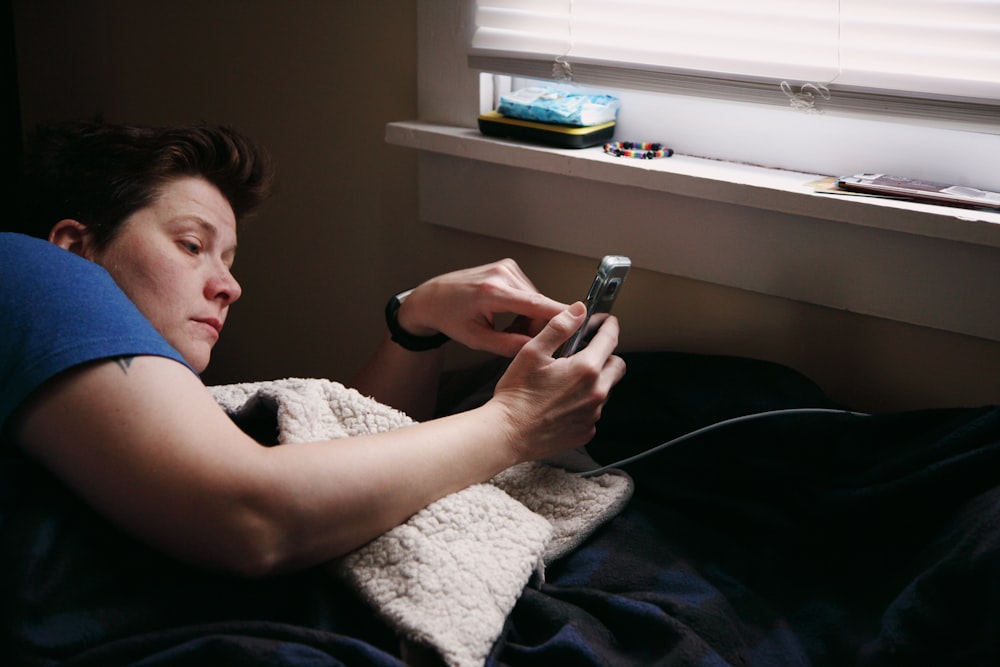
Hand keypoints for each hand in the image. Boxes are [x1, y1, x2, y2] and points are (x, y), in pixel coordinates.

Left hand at [396, 259, 568, 356]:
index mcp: (492, 292)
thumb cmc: (450, 317)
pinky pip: (528, 291)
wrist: (433, 297)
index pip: (536, 304)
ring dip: (530, 316)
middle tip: (517, 339)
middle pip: (539, 304)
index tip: (580, 322)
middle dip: (535, 325)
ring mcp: (506, 267)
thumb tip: (536, 349)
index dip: (560, 315)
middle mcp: (502, 274)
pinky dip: (524, 305)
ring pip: (535, 299)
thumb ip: (508, 346)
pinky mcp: (508, 266)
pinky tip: (507, 313)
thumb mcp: (476, 340)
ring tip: (507, 326)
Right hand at [490, 302, 626, 460]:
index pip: (610, 339)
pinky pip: (594, 411)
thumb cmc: (516, 395)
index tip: (606, 322)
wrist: (508, 433)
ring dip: (595, 381)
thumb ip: (559, 328)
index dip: (609, 326)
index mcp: (586, 369)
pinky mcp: (585, 430)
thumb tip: (577, 311)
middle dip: (607, 355)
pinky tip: (563, 401)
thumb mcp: (533, 352)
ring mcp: (592, 414)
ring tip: (568, 380)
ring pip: (606, 389)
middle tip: (587, 352)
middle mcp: (596, 392)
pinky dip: (584, 403)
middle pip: (617, 366)